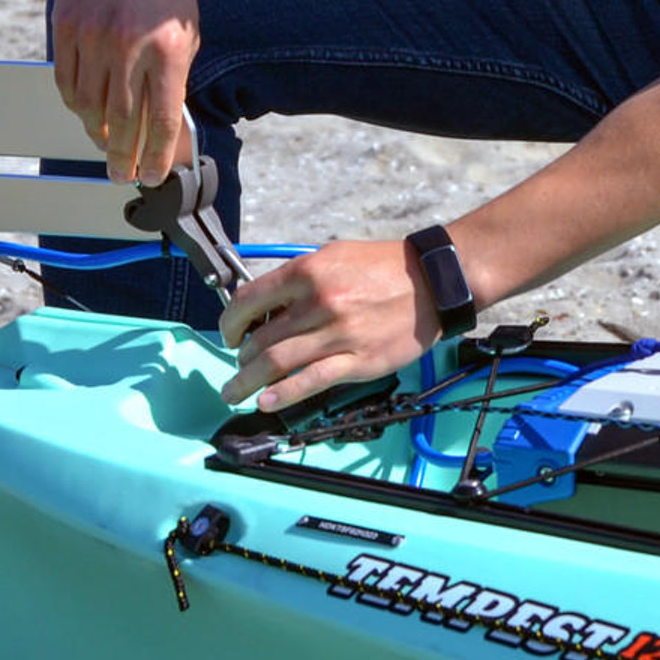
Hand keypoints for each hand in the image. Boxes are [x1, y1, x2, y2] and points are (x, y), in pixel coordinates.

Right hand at [51, 0, 198, 184]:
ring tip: (105, 146)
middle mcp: (130, 45)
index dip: (155, 156)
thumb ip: (174, 75)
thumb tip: (161, 126)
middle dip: (123, 157)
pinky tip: (85, 112)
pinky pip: (65, 80)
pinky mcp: (66, 25)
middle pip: (122, 122)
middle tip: (121, 175)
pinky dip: (75, 103)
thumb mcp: (186, 29)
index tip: (151, 176)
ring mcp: (94, 35)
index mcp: (169, 48)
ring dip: (96, 134)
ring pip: (88, 106)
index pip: (160, 121)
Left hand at [220, 239, 440, 410]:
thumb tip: (263, 307)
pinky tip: (267, 401)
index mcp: (309, 272)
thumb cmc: (381, 267)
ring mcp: (339, 334)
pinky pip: (312, 381)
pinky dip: (284, 394)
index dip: (230, 321)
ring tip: (236, 390)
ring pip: (278, 363)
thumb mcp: (332, 257)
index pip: (250, 300)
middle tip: (237, 364)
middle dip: (240, 357)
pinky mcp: (359, 361)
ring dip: (249, 381)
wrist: (432, 282)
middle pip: (261, 338)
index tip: (228, 333)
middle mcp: (320, 302)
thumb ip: (297, 280)